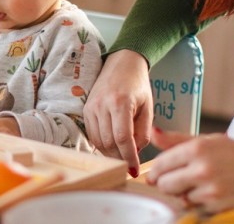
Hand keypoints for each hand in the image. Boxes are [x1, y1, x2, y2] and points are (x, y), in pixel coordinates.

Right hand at [85, 50, 154, 174]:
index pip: (123, 138)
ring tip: (123, 153)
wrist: (122, 63)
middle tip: (130, 163)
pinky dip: (102, 144)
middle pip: (109, 142)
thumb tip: (135, 152)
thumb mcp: (148, 107)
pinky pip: (92, 135)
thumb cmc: (138, 85)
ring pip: (99, 141)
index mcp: (121, 102)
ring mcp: (91, 107)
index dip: (129, 157)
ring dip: (111, 152)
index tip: (134, 170)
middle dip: (121, 157)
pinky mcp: (85, 110)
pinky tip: (112, 145)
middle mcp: (102, 105)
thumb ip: (143, 131)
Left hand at [143, 128, 233, 213]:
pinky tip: (211, 193)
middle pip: (164, 185)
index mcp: (197, 148)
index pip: (160, 164)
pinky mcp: (217, 207)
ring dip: (185, 194)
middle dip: (167, 183)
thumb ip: (177, 139)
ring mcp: (209, 191)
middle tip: (177, 180)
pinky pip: (195, 207)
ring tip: (201, 185)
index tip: (156, 175)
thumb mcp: (208, 140)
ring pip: (179, 198)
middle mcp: (202, 169)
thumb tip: (154, 132)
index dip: (156, 171)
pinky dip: (199, 203)